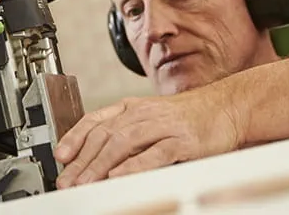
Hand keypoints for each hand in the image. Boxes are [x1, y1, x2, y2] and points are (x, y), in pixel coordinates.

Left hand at [53, 83, 242, 188]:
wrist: (228, 106)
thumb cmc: (189, 117)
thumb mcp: (152, 119)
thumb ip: (127, 133)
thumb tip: (97, 156)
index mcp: (133, 107)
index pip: (96, 119)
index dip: (75, 137)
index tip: (60, 155)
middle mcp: (145, 113)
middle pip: (106, 134)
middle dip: (83, 160)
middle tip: (68, 181)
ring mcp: (164, 125)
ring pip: (125, 142)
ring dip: (101, 164)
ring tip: (87, 183)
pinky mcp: (183, 140)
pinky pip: (155, 153)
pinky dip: (135, 165)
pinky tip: (120, 176)